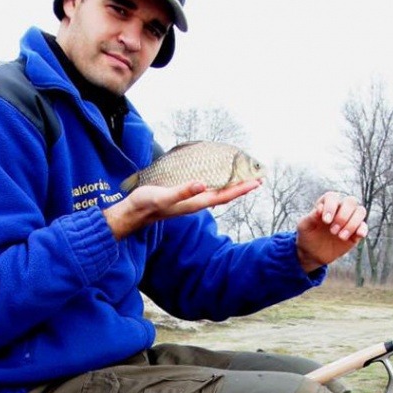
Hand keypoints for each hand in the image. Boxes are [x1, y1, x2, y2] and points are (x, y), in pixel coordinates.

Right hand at [104, 178, 261, 238]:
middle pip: (224, 195)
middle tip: (258, 179)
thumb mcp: (164, 196)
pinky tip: (217, 180)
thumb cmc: (147, 204)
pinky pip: (206, 190)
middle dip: (241, 188)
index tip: (255, 183)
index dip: (240, 189)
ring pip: (217, 193)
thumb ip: (182, 191)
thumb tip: (202, 185)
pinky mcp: (183, 196)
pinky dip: (216, 184)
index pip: (223, 196)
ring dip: (231, 186)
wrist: (134, 213)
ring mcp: (190, 200)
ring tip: (244, 179)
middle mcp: (196, 202)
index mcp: (194, 202)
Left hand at [296, 192, 367, 272]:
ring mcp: (349, 219)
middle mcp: (340, 208)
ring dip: (352, 223)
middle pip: (350, 201)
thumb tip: (320, 208)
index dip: (331, 207)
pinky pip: (364, 226)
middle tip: (332, 231)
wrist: (312, 253)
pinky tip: (357, 236)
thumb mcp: (304, 227)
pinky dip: (362, 229)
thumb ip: (311, 217)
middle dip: (343, 216)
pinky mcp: (356, 232)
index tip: (325, 221)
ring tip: (341, 237)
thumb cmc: (307, 235)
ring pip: (360, 211)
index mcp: (326, 203)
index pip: (333, 197)